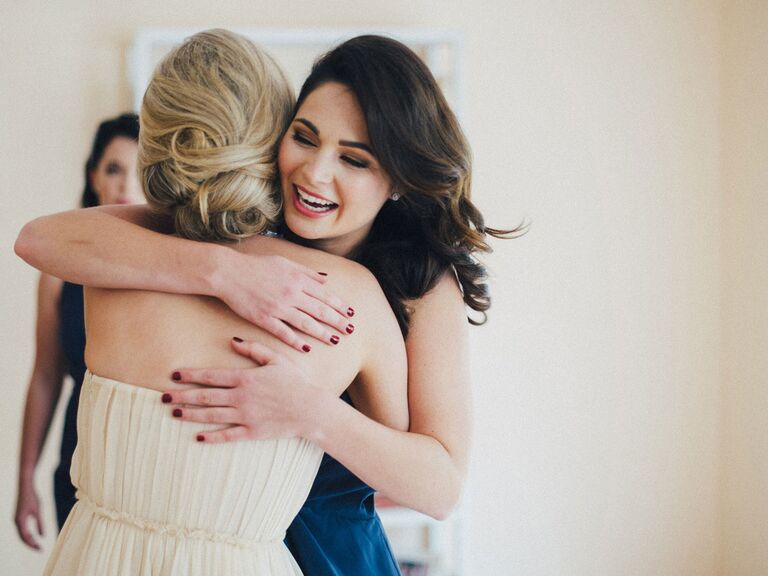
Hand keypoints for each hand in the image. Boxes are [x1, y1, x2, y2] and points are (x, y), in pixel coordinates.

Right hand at [15, 484, 43, 549]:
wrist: (25, 486)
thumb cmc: (32, 497)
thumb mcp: (38, 510)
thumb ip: (40, 523)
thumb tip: (42, 536)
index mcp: (20, 521)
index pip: (26, 537)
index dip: (33, 544)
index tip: (41, 549)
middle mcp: (16, 522)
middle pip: (22, 538)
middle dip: (31, 544)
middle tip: (40, 550)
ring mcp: (16, 519)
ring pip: (21, 534)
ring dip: (29, 540)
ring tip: (37, 545)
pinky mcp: (18, 517)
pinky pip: (22, 529)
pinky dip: (27, 535)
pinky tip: (34, 536)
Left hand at [164, 338, 325, 442]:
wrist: (311, 409)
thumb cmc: (295, 382)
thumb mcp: (277, 359)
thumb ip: (255, 349)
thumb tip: (233, 340)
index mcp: (246, 378)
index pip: (212, 375)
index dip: (191, 375)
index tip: (174, 375)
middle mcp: (241, 397)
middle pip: (205, 396)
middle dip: (182, 395)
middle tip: (163, 396)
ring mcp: (245, 415)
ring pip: (211, 415)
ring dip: (190, 414)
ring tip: (173, 412)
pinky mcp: (252, 431)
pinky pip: (227, 435)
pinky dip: (211, 436)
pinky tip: (197, 436)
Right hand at [215, 253, 354, 352]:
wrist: (228, 272)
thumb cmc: (256, 266)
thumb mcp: (285, 262)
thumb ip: (306, 272)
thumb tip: (326, 279)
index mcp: (298, 279)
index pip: (325, 295)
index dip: (339, 305)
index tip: (351, 313)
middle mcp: (291, 294)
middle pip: (319, 311)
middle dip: (337, 321)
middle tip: (350, 330)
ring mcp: (277, 307)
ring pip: (305, 323)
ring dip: (322, 333)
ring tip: (335, 340)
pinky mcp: (263, 318)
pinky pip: (283, 332)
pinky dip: (296, 341)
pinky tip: (307, 348)